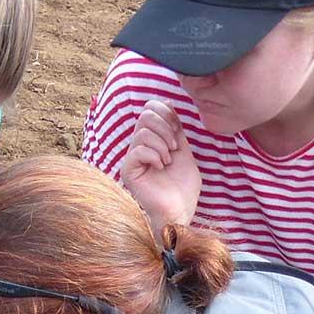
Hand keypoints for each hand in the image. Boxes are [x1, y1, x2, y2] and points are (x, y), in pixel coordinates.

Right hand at [120, 100, 201, 228]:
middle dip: (165, 127)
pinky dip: (154, 155)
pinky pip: (137, 150)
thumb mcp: (184, 151)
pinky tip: (161, 167)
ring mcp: (133, 159)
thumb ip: (175, 129)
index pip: (150, 110)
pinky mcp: (128, 171)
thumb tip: (167, 102)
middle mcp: (140, 147)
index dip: (166, 113)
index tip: (178, 131)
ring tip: (169, 160)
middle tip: (175, 147)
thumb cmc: (183, 188)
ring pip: (142, 132)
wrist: (180, 211)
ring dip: (162, 144)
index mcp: (152, 141)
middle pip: (145, 115)